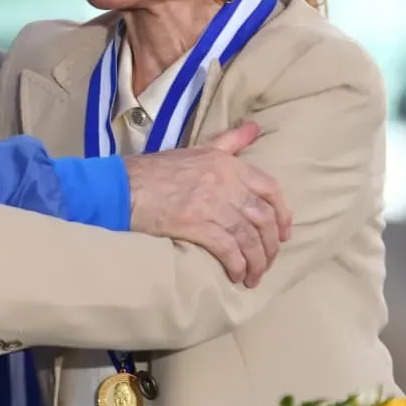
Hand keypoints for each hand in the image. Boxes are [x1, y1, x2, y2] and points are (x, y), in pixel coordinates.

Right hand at [124, 122, 291, 287]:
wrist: (122, 187)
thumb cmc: (156, 170)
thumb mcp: (198, 150)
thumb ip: (229, 142)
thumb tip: (254, 128)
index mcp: (228, 164)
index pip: (271, 189)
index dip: (283, 215)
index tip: (283, 234)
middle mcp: (226, 183)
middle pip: (264, 219)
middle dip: (270, 246)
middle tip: (267, 262)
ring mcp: (212, 205)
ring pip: (249, 238)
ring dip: (256, 262)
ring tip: (253, 277)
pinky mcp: (196, 225)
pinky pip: (229, 250)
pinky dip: (237, 265)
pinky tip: (237, 275)